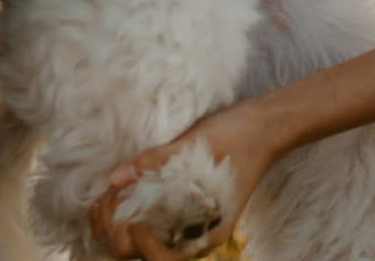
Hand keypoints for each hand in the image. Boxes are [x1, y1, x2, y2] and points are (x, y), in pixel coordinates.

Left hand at [89, 98, 285, 260]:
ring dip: (117, 221)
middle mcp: (194, 236)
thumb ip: (156, 161)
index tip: (129, 201)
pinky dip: (123, 212)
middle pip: (141, 254)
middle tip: (115, 192)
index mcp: (206, 232)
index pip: (159, 258)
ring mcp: (185, 224)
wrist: (261, 126)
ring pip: (138, 242)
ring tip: (113, 191)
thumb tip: (118, 176)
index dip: (136, 237)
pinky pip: (145, 224)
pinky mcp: (178, 210)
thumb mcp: (195, 145)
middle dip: (119, 227)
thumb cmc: (235, 137)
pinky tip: (114, 191)